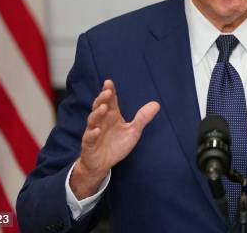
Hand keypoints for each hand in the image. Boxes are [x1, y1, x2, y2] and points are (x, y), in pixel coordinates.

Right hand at [70, 80, 159, 198]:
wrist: (102, 164)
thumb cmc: (116, 145)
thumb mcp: (133, 131)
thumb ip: (142, 118)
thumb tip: (156, 104)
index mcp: (111, 116)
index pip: (110, 101)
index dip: (109, 91)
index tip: (109, 82)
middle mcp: (101, 121)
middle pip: (99, 106)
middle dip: (102, 98)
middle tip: (107, 91)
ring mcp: (93, 132)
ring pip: (92, 120)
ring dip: (97, 113)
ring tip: (103, 107)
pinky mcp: (89, 145)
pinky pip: (89, 138)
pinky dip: (92, 134)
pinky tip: (97, 131)